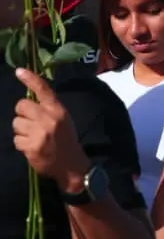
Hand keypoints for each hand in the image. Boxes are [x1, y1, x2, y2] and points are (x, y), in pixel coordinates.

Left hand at [12, 68, 89, 192]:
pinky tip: (32, 147)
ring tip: (34, 137)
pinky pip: (16, 139)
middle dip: (22, 114)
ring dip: (21, 130)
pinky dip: (22, 144)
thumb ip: (48, 110)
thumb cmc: (66, 140)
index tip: (19, 71)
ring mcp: (39, 133)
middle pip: (21, 106)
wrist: (72, 166)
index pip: (43, 91)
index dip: (31, 79)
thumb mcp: (63, 120)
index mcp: (59, 111)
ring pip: (16, 123)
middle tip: (31, 123)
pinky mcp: (31, 146)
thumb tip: (27, 101)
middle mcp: (49, 119)